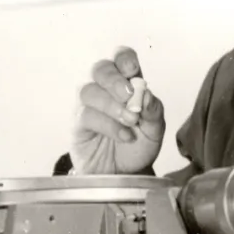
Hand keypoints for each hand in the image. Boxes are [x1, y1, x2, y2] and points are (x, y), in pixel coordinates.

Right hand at [71, 47, 165, 174]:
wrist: (124, 175)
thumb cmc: (138, 146)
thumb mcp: (155, 130)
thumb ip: (153, 111)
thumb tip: (147, 94)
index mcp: (127, 83)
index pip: (121, 58)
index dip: (124, 58)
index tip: (132, 70)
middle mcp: (105, 89)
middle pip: (101, 69)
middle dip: (115, 81)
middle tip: (129, 97)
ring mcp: (89, 105)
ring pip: (89, 90)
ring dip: (112, 105)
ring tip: (131, 122)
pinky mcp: (78, 124)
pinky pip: (86, 115)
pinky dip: (108, 125)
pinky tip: (124, 135)